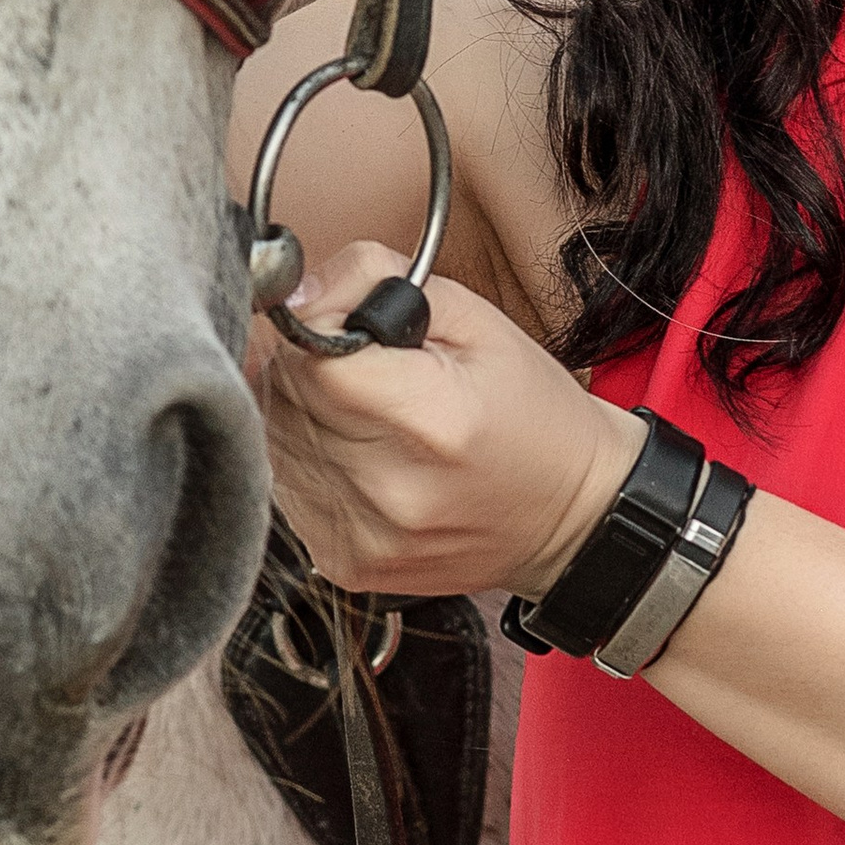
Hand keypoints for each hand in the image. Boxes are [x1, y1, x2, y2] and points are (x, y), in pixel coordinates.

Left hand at [262, 237, 641, 598]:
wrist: (570, 516)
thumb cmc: (530, 411)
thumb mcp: (477, 318)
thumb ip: (377, 280)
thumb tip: (292, 289)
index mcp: (432, 419)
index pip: (312, 356)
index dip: (316, 323)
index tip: (343, 319)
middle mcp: (391, 488)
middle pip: (286, 398)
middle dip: (307, 364)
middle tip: (362, 362)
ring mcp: (364, 535)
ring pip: (275, 441)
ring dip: (303, 413)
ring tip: (365, 409)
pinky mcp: (344, 563)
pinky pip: (287, 488)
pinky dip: (309, 460)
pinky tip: (360, 454)